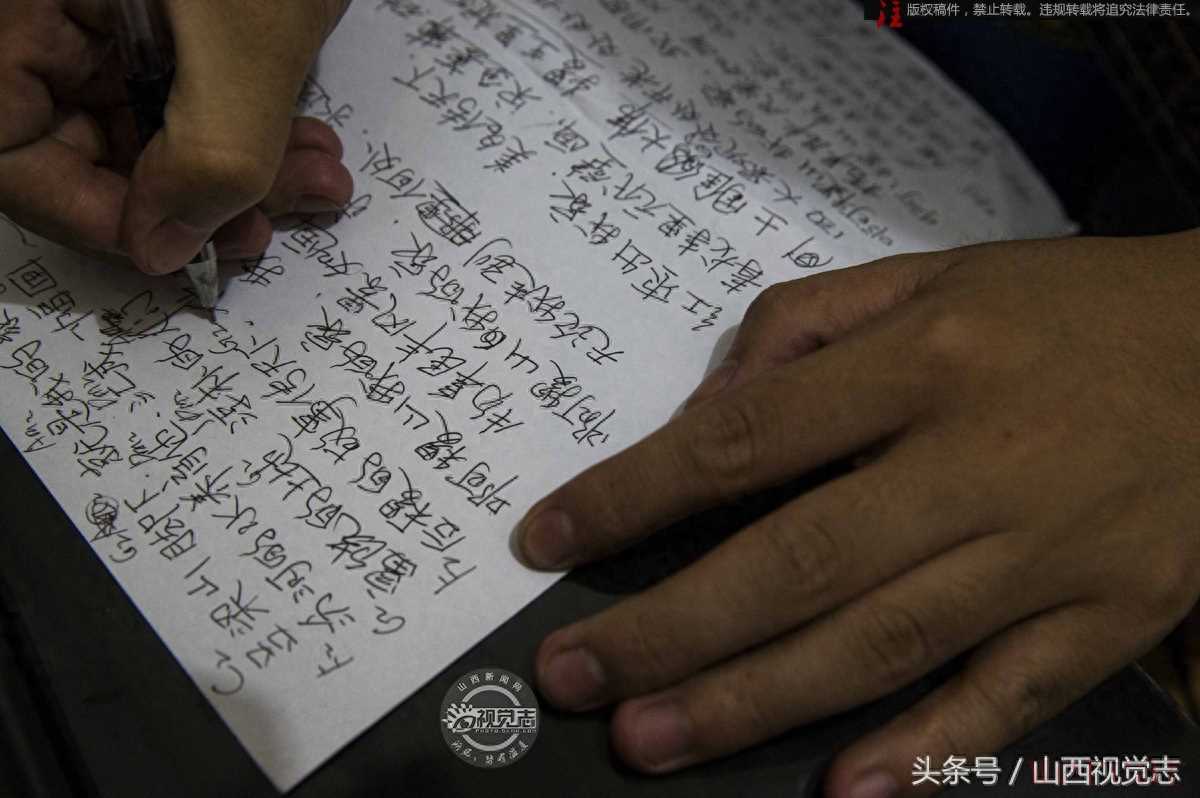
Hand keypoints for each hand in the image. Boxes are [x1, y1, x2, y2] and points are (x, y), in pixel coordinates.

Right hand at [0, 0, 352, 272]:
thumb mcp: (244, 37)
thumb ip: (209, 154)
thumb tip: (165, 250)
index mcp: (11, 8)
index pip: (7, 153)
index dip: (98, 216)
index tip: (185, 251)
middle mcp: (34, 8)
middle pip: (80, 141)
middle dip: (197, 195)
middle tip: (276, 218)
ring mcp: (91, 3)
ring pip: (141, 119)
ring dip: (236, 165)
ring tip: (315, 175)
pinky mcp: (145, 3)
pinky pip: (176, 80)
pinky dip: (242, 118)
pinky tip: (303, 137)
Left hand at [517, 229, 1199, 796]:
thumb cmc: (1057, 308)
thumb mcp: (926, 274)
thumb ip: (801, 327)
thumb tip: (702, 419)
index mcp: (924, 358)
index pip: (745, 439)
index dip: (634, 494)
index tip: (549, 539)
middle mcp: (980, 459)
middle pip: (800, 560)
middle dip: (672, 628)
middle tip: (571, 678)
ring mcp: (1052, 551)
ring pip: (884, 642)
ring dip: (756, 701)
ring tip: (650, 741)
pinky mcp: (1115, 614)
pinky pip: (1012, 697)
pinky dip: (930, 749)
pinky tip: (842, 790)